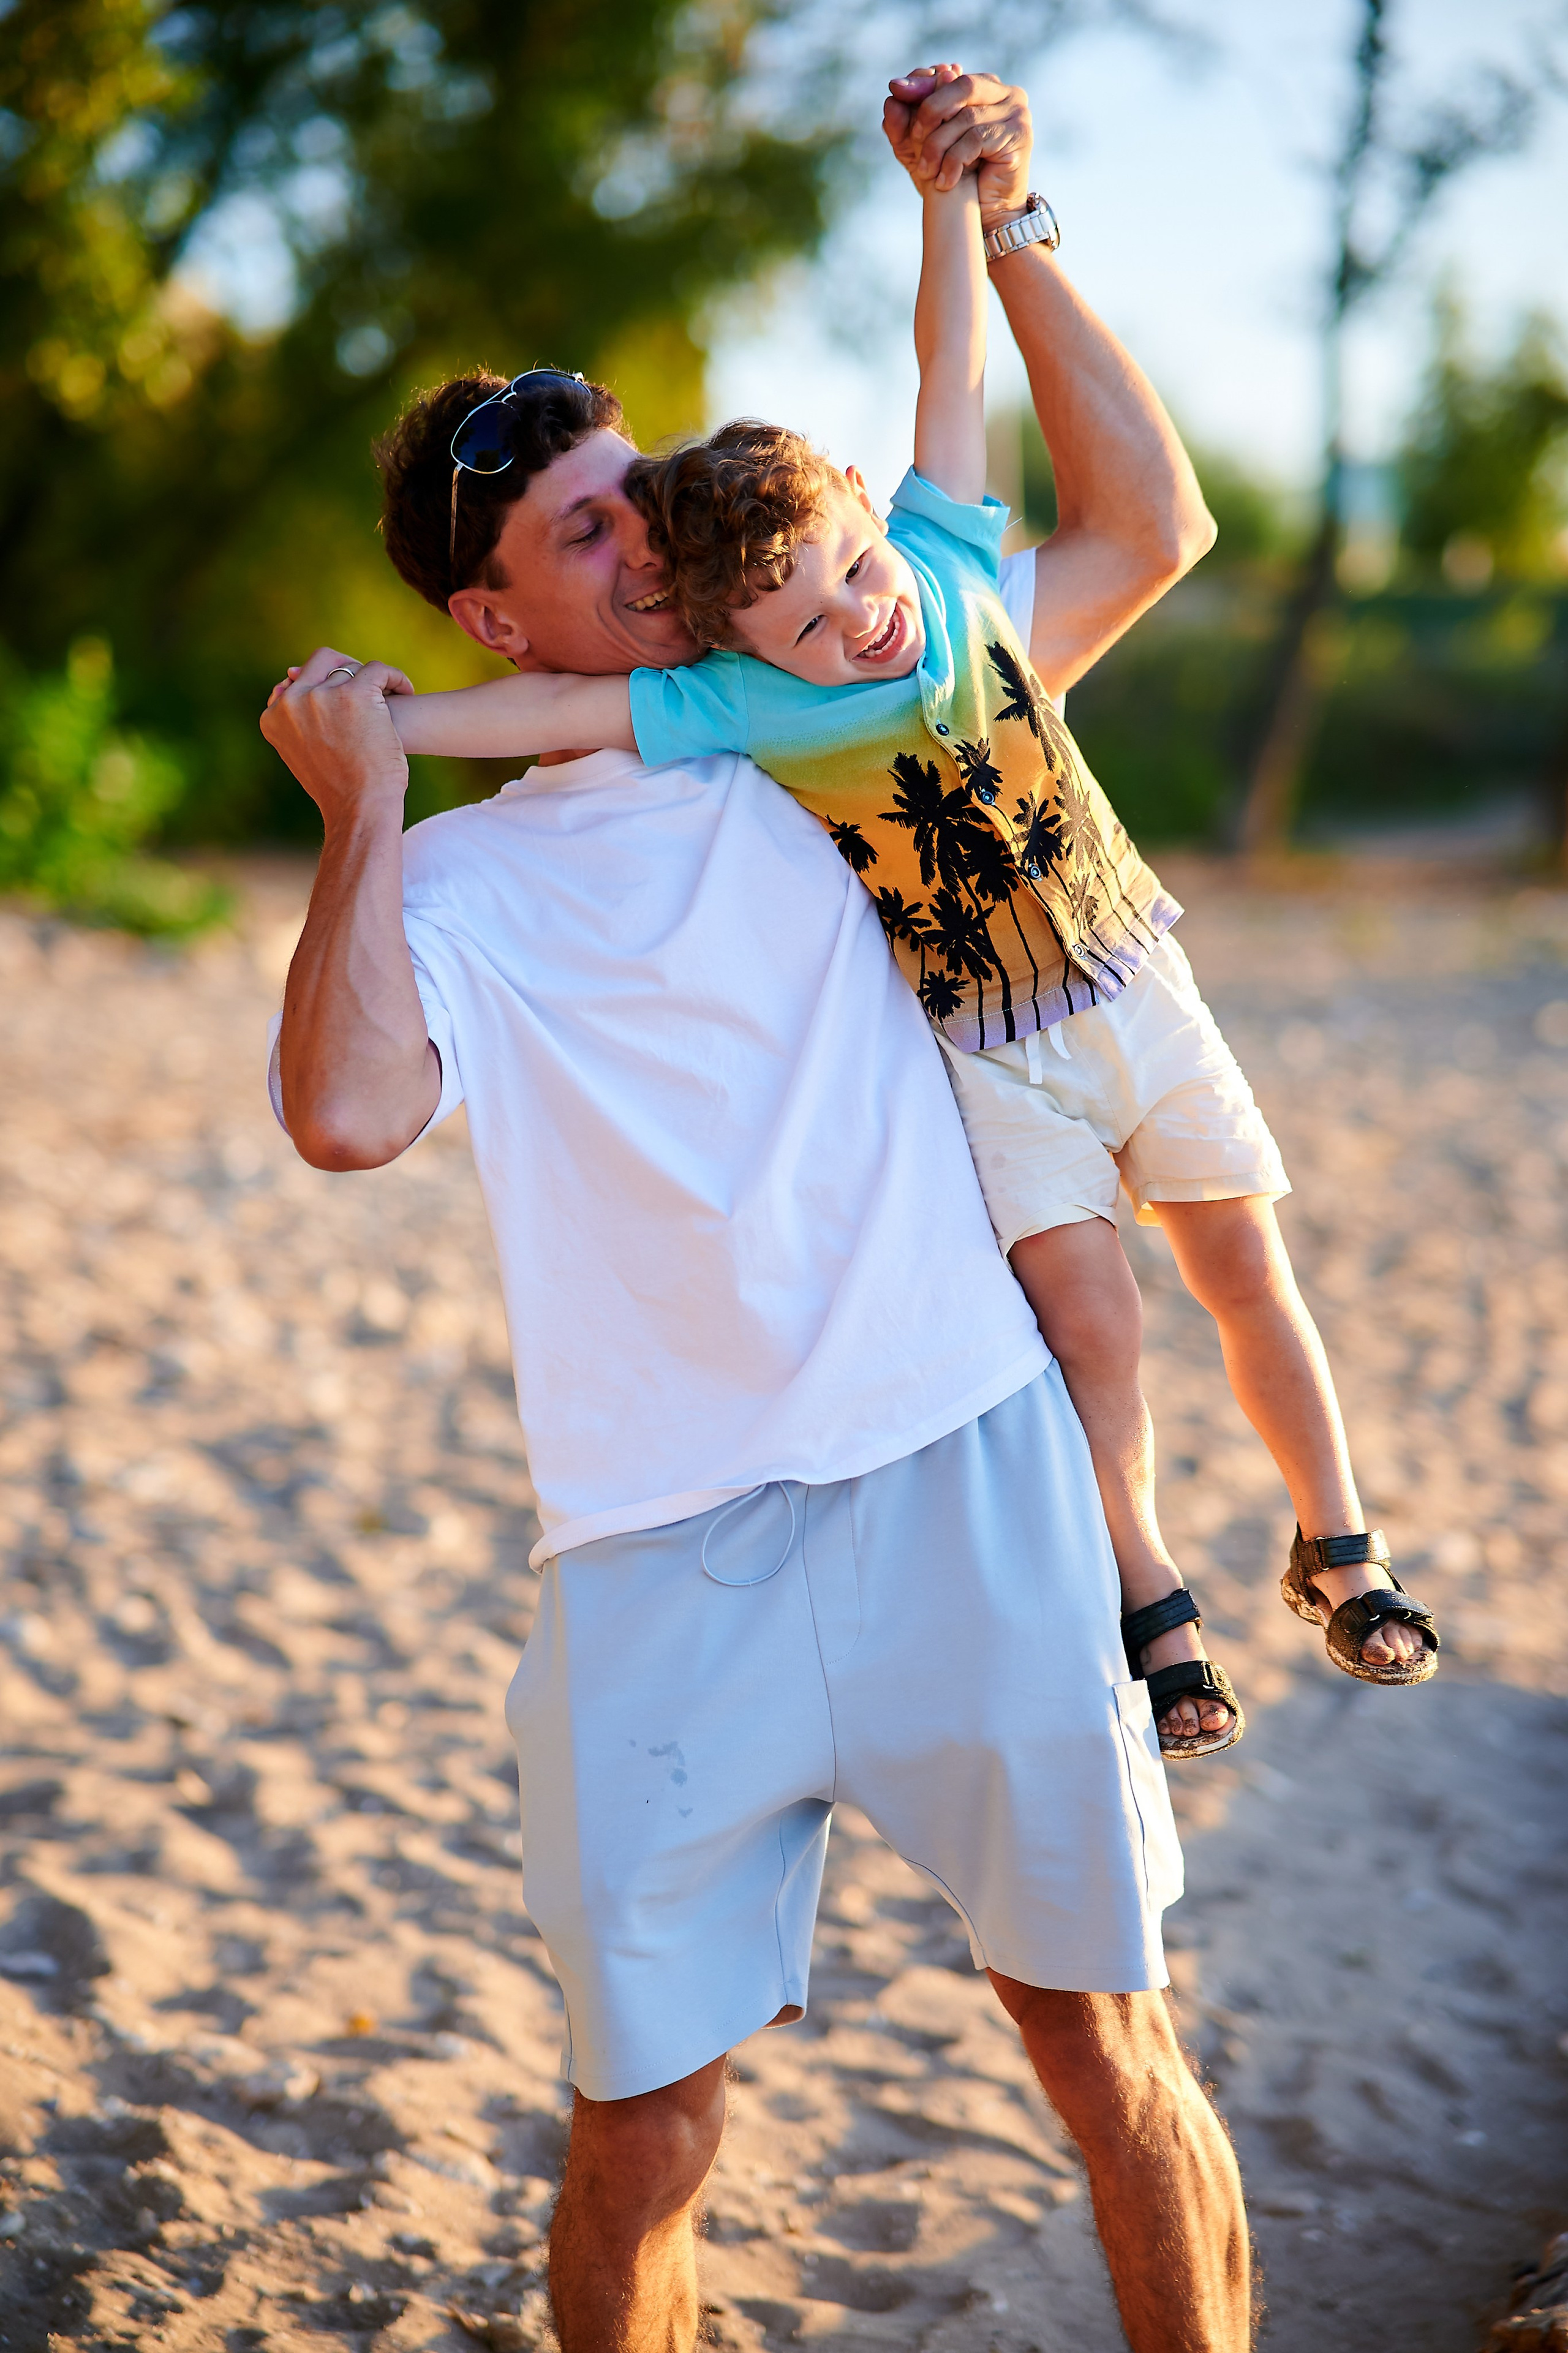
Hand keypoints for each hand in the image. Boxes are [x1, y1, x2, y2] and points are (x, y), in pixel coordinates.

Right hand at [260, 647, 412, 830]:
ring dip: (372, 680)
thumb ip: (297, 718)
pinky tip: (406, 690)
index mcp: (274, 717)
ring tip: (391, 696)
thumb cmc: (339, 790)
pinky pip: (378, 669)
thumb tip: (291, 673)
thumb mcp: (304, 753)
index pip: (299, 681)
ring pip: (351, 667)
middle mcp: (292, 701)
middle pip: (320, 661)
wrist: (360, 810)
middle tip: (369, 685)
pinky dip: (396, 678)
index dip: (325, 684)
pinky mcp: (354, 694)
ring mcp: (321, 696)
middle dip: (346, 669)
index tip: (346, 698)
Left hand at [883, 65, 1033, 230]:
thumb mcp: (923, 150)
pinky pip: (976, 139)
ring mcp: (1016, 113)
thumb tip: (891, 99)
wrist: (988, 216)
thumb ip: (906, 125)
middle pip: (961, 86)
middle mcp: (1005, 94)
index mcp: (984, 88)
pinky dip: (954, 161)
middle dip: (930, 110)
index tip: (895, 91)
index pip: (949, 76)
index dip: (921, 84)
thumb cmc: (957, 180)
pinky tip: (945, 181)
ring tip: (927, 171)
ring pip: (966, 117)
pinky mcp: (1019, 136)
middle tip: (914, 137)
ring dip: (938, 146)